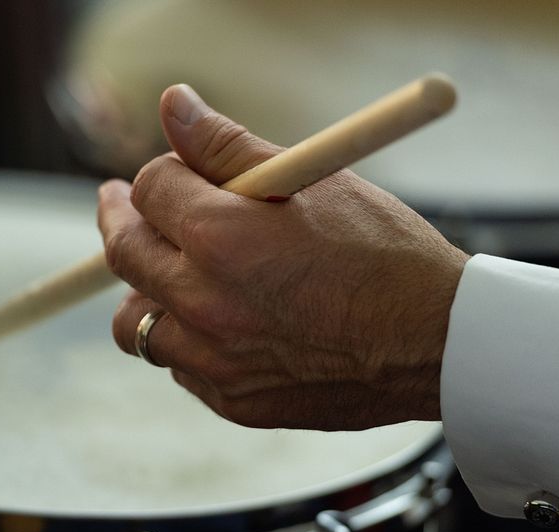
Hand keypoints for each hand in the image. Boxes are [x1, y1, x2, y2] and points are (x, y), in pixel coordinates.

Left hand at [97, 84, 469, 430]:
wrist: (438, 343)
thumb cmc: (384, 253)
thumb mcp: (312, 180)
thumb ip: (228, 145)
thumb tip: (174, 105)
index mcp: (219, 238)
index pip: (149, 190)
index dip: (158, 174)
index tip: (164, 175)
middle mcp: (203, 303)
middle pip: (123, 255)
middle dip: (120, 221)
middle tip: (124, 206)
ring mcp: (215, 360)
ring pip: (135, 324)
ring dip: (144, 292)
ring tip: (169, 274)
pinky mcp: (233, 400)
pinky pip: (180, 366)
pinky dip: (186, 339)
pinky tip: (219, 322)